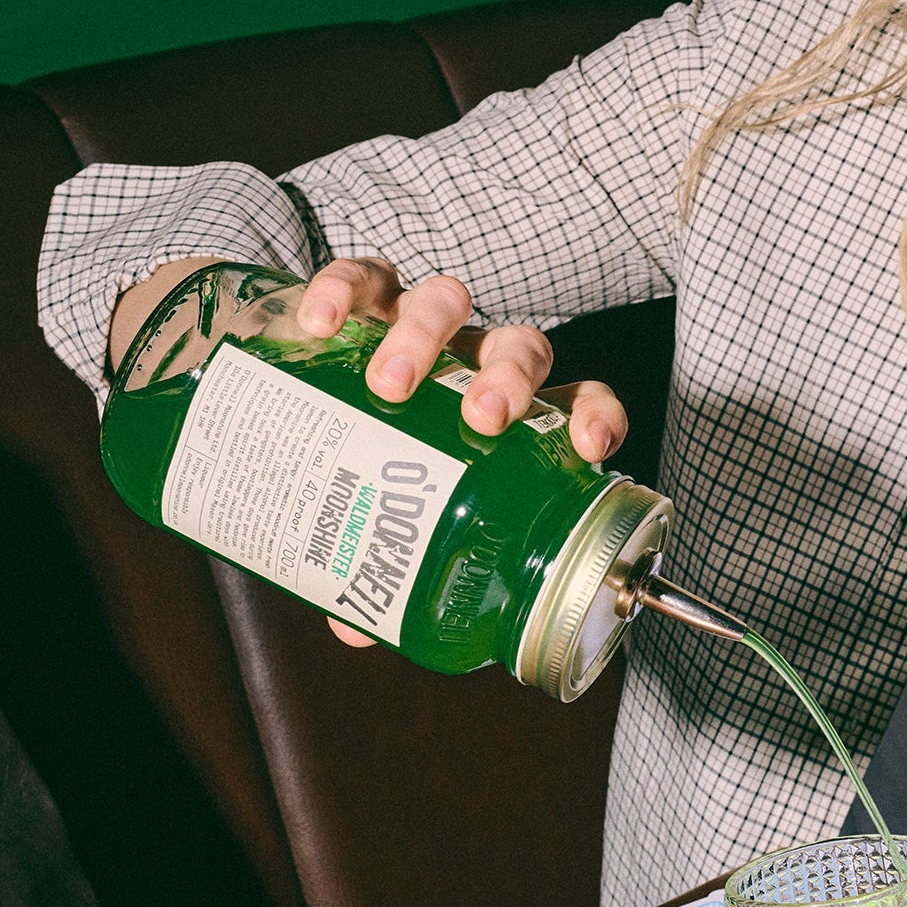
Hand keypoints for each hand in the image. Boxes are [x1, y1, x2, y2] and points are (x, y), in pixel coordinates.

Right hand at [293, 258, 629, 648]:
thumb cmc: (380, 458)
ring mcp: (425, 326)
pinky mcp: (366, 296)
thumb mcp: (396, 513)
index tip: (588, 449)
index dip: (596, 416)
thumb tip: (356, 628)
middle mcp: (477, 365)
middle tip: (478, 420)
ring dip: (426, 338)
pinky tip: (321, 324)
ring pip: (448, 302)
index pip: (580, 400)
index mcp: (513, 417)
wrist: (310, 376)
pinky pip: (364, 277)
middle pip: (520, 348)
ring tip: (389, 384)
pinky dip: (345, 292)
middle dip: (507, 379)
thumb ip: (386, 567)